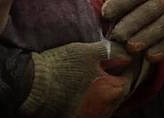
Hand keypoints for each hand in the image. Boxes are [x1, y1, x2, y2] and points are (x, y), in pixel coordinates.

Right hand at [20, 40, 137, 117]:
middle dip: (117, 77)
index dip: (129, 63)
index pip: (131, 76)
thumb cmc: (61, 66)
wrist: (31, 85)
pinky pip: (92, 109)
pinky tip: (84, 89)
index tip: (126, 55)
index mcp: (113, 92)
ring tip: (95, 76)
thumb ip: (112, 52)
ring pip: (106, 103)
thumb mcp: (88, 52)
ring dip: (105, 90)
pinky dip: (92, 100)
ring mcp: (91, 117)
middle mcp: (106, 110)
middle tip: (110, 64)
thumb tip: (128, 52)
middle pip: (119, 92)